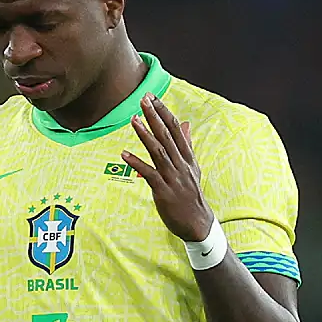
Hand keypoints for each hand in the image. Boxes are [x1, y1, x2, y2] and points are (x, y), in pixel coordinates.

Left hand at [123, 95, 214, 242]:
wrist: (197, 223)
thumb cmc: (191, 195)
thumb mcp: (192, 167)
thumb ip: (187, 145)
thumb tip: (186, 124)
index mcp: (187, 157)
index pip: (176, 129)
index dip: (164, 112)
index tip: (153, 98)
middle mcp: (181, 164)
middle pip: (167, 136)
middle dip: (155, 116)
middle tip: (144, 99)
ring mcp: (173, 177)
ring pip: (159, 152)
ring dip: (145, 135)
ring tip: (134, 119)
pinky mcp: (164, 191)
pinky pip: (149, 174)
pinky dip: (137, 163)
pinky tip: (124, 153)